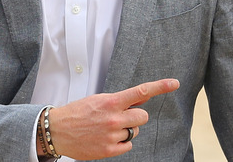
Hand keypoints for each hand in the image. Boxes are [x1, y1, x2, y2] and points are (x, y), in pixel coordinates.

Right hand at [44, 78, 179, 159]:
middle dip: (136, 116)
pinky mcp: (108, 150)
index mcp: (111, 102)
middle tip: (121, 116)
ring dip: (127, 129)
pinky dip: (122, 142)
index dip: (160, 86)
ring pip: (135, 131)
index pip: (141, 91)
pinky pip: (128, 145)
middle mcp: (113, 118)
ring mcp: (111, 135)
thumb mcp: (100, 99)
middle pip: (143, 116)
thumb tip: (144, 95)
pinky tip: (107, 138)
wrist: (57, 131)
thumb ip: (124, 99)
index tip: (174, 83)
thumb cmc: (79, 112)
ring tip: (108, 128)